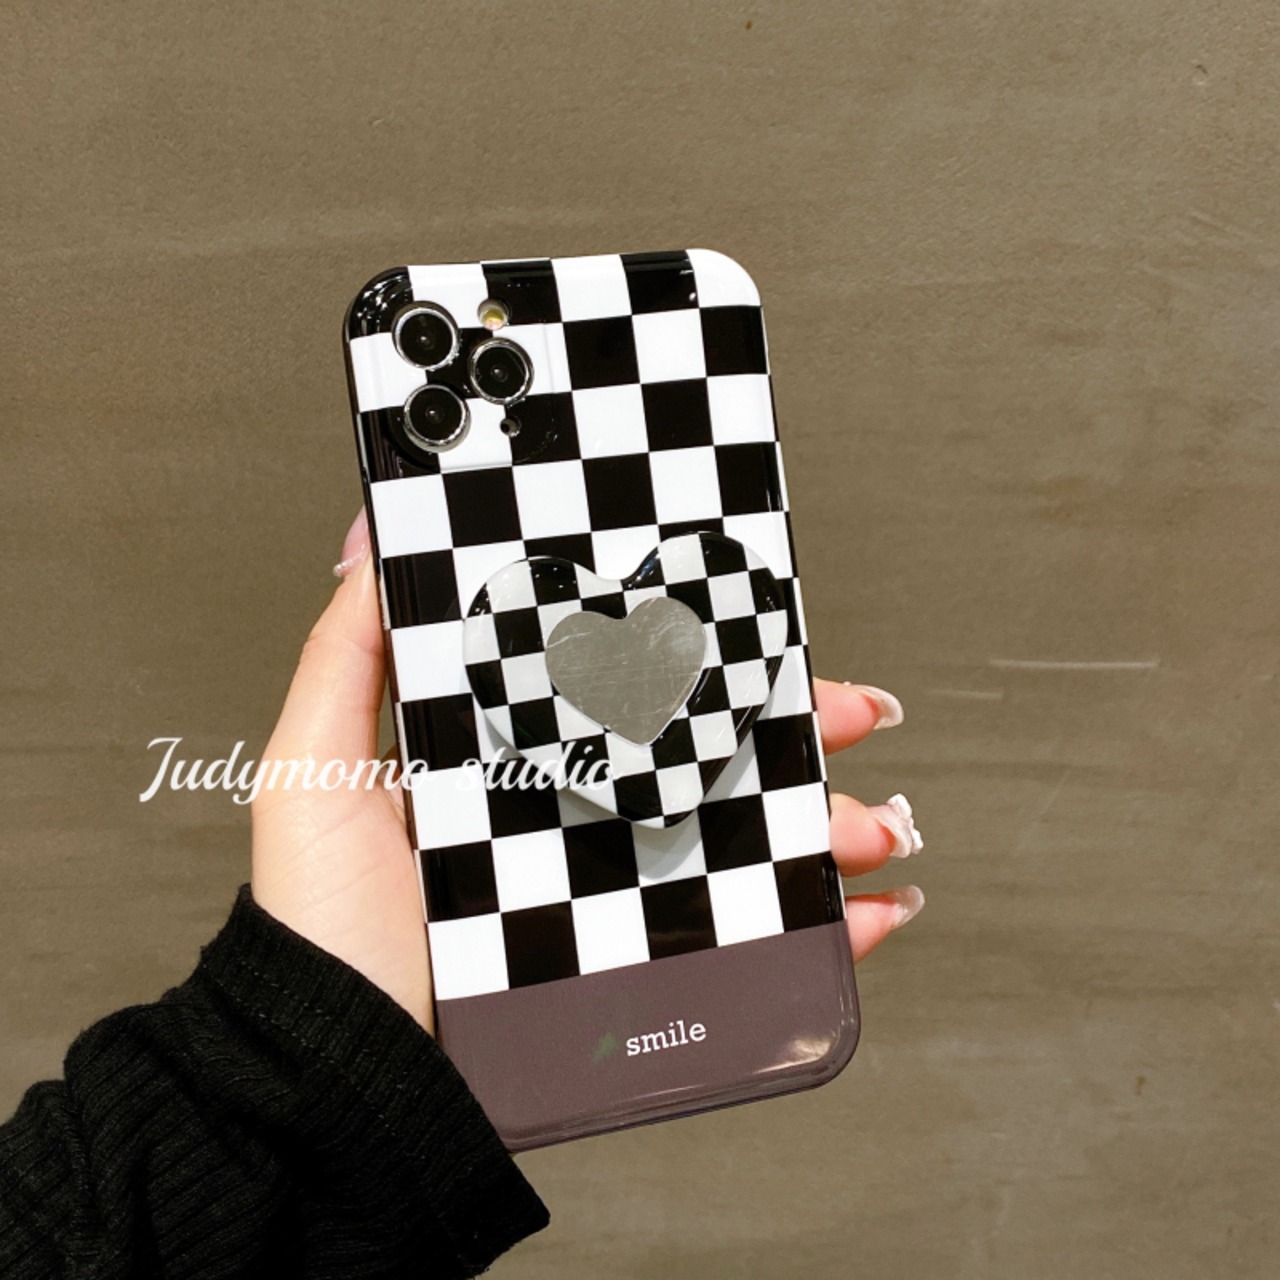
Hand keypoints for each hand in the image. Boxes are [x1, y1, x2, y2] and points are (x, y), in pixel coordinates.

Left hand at [251, 510, 923, 1033]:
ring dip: (831, 822)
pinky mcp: (641, 970)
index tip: (759, 626)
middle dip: (796, 730)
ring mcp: (617, 895)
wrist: (342, 1074)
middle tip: (852, 710)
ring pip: (752, 840)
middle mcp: (579, 819)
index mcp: (521, 761)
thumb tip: (374, 543)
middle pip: (711, 756)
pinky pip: (754, 945)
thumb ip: (347, 658)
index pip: (630, 689)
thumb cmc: (322, 928)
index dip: (702, 656)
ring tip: (874, 820)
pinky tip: (867, 910)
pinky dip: (827, 929)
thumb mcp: (317, 771)